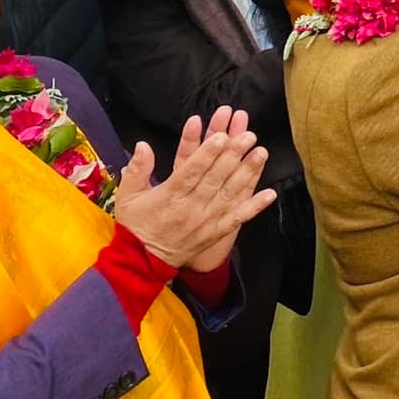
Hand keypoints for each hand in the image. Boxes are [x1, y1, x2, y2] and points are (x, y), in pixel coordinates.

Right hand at [115, 106, 274, 269]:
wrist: (141, 262)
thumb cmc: (136, 225)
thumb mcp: (128, 195)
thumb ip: (137, 169)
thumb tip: (143, 145)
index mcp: (169, 197)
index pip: (191, 172)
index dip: (206, 154)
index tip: (221, 137)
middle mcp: (190, 208)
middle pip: (214, 178)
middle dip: (233, 155)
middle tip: (248, 136)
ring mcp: (205, 221)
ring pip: (229, 194)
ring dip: (247, 173)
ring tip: (261, 153)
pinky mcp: (215, 232)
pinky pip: (237, 218)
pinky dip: (255, 206)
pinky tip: (270, 194)